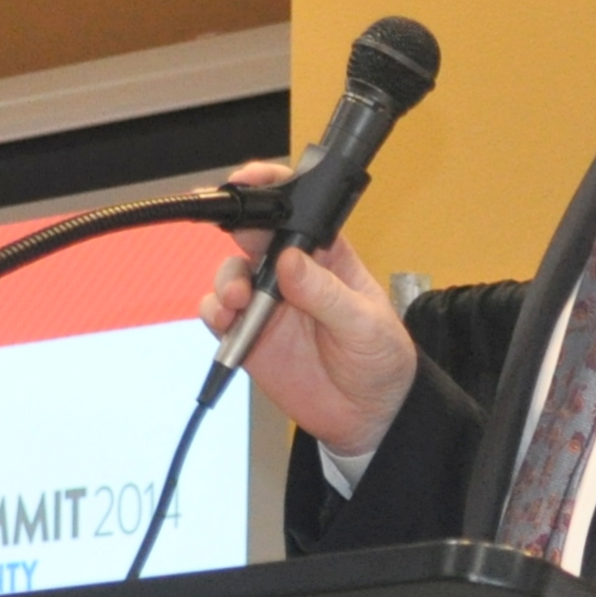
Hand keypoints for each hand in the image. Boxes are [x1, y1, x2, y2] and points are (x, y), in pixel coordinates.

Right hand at [200, 162, 416, 455]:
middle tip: (242, 244)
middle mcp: (292, 272)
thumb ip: (327, 294)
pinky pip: (218, 316)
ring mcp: (267, 302)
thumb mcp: (365, 324)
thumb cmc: (380, 359)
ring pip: (229, 274)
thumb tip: (291, 262)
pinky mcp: (249, 336)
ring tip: (237, 300)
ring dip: (225, 280)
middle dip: (238, 232)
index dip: (271, 186)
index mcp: (326, 254)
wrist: (370, 416)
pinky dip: (214, 314)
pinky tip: (227, 322)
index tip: (251, 180)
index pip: (296, 208)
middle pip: (252, 235)